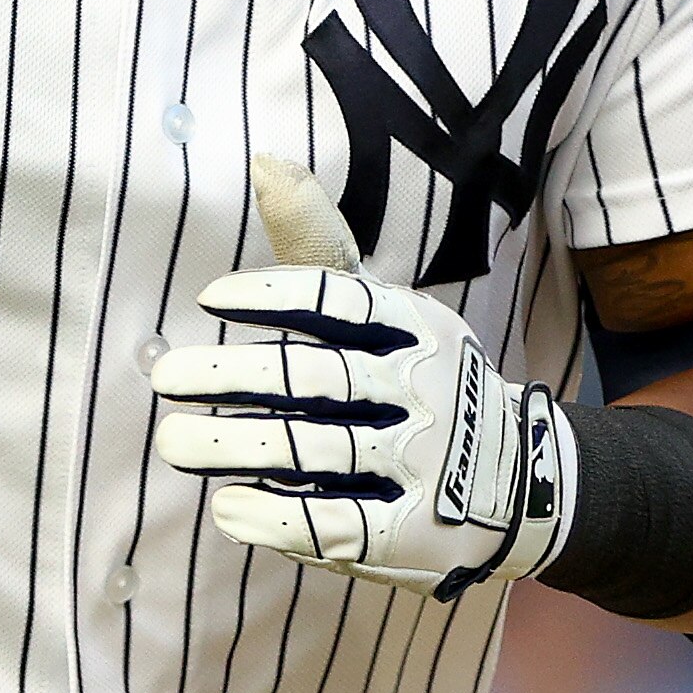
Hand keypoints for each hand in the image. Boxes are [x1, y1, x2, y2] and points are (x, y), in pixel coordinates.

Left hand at [149, 159, 576, 598]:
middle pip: (316, 378)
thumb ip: (316, 249)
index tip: (208, 298)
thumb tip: (263, 160)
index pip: (339, 299)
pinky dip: (279, 518)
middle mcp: (421, 388)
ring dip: (238, 445)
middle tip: (168, 378)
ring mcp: (422, 463)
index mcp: (413, 326)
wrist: (524, 479)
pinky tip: (228, 507)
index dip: (272, 296)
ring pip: (318, 450)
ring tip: (173, 440)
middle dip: (234, 377)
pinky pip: (340, 525)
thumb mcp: (381, 309)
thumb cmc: (415, 379)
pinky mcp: (413, 532)